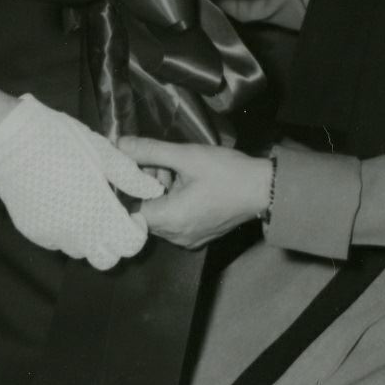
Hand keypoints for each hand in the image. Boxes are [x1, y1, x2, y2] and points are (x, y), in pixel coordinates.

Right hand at [0, 95, 160, 269]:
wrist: (12, 140)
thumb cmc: (63, 141)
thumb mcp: (103, 153)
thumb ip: (130, 177)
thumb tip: (154, 190)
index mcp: (100, 212)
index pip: (129, 245)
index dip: (135, 233)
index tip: (132, 216)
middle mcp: (77, 232)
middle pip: (107, 258)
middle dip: (114, 243)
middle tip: (112, 217)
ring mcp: (53, 235)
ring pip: (81, 252)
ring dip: (90, 238)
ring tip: (85, 209)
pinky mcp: (33, 232)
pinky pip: (57, 242)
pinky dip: (66, 232)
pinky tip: (62, 207)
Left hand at [117, 137, 272, 249]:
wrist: (264, 189)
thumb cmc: (227, 172)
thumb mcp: (186, 156)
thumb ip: (150, 151)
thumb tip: (120, 145)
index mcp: (170, 220)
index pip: (130, 210)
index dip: (129, 188)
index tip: (135, 169)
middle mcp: (176, 236)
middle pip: (146, 213)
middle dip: (148, 188)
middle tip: (164, 165)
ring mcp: (188, 240)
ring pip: (161, 216)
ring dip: (162, 194)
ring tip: (178, 173)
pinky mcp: (199, 237)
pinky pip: (176, 222)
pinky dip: (175, 204)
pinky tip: (188, 185)